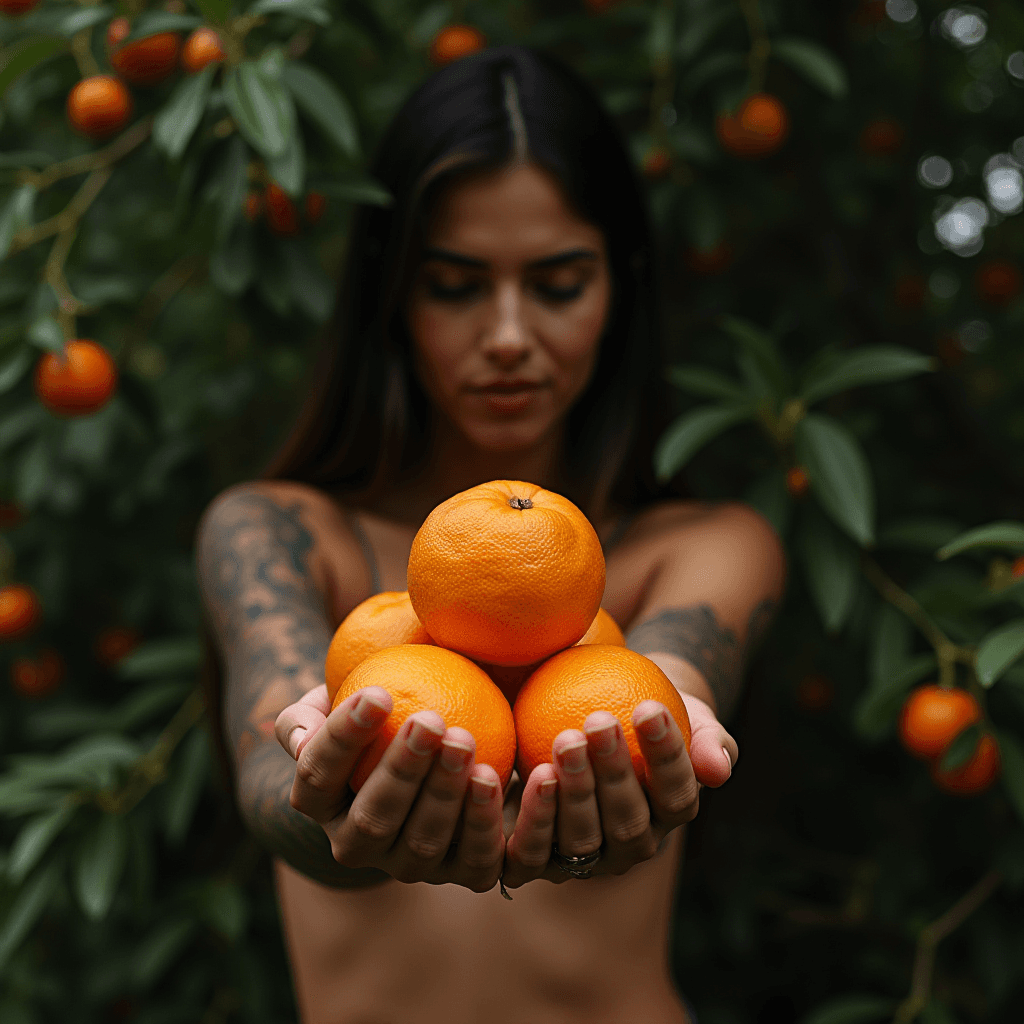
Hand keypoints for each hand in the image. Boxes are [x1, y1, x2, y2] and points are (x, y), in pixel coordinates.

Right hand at [275, 685, 507, 891]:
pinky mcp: (462, 873)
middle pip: (373, 819)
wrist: (434, 744)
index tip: (378, 691)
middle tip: (431, 720)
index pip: (318, 777)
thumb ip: (306, 716)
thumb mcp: (335, 699)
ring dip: (447, 796)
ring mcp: (409, 865)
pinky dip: (491, 822)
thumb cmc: (381, 708)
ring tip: (467, 743)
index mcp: (320, 803)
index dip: (343, 739)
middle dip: (402, 771)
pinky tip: (508, 774)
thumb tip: (298, 738)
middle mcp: (358, 846)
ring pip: (424, 844)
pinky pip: (478, 859)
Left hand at [500, 693, 736, 888]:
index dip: (666, 755)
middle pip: (628, 821)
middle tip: (598, 720)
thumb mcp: (687, 714)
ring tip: (565, 739)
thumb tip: (719, 770)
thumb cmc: (645, 708)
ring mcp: (587, 859)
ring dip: (574, 791)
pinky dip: (533, 817)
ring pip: (582, 838)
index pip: (677, 795)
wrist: (595, 716)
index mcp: (671, 815)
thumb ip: (708, 741)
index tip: (649, 706)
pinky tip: (531, 770)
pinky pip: (534, 851)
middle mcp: (633, 847)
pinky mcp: (540, 861)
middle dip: (613, 771)